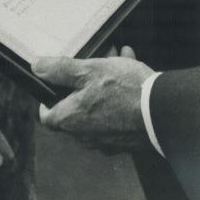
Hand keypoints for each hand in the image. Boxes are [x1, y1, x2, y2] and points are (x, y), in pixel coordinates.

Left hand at [34, 49, 152, 151]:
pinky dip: (119, 96)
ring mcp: (106, 141)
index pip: (47, 116)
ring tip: (118, 58)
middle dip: (83, 84)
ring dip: (103, 86)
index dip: (48, 99)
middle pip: (75, 110)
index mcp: (71, 120)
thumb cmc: (124, 90)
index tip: (56, 84)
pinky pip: (116, 115)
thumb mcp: (90, 70)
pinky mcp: (126, 140)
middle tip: (94, 64)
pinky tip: (132, 69)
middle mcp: (85, 136)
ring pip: (98, 109)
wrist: (163, 113)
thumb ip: (61, 70)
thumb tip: (36, 67)